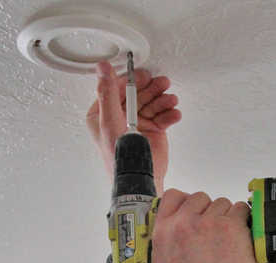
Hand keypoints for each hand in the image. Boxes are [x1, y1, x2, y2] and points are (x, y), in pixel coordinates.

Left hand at [87, 61, 180, 194]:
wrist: (140, 180)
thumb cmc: (120, 159)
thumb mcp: (110, 122)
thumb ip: (107, 94)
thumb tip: (102, 69)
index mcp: (103, 115)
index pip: (116, 89)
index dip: (131, 81)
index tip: (143, 76)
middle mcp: (119, 118)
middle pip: (137, 93)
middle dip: (151, 88)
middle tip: (162, 83)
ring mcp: (137, 124)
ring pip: (152, 102)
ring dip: (163, 100)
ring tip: (171, 101)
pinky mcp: (153, 130)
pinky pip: (163, 115)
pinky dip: (170, 114)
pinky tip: (173, 114)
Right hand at [152, 190, 255, 262]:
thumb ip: (167, 238)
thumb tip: (174, 223)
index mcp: (164, 231)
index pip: (172, 196)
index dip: (186, 201)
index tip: (195, 209)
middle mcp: (183, 223)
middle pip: (199, 197)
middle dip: (208, 211)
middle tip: (213, 232)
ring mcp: (208, 222)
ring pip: (222, 203)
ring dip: (226, 217)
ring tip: (226, 240)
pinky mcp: (230, 225)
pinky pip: (241, 209)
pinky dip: (243, 220)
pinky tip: (238, 237)